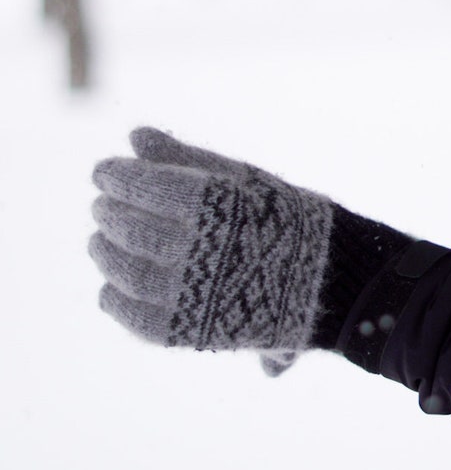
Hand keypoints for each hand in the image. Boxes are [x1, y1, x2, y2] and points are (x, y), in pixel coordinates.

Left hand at [89, 128, 332, 372]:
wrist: (332, 283)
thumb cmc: (283, 220)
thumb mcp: (243, 179)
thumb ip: (187, 159)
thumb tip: (134, 136)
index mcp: (221, 208)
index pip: (150, 188)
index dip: (120, 179)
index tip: (103, 171)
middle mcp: (205, 253)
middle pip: (133, 230)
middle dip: (110, 213)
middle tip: (101, 205)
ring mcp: (196, 297)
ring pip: (128, 274)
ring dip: (105, 253)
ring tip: (99, 241)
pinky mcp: (192, 334)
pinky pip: (137, 319)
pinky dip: (116, 300)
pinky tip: (109, 287)